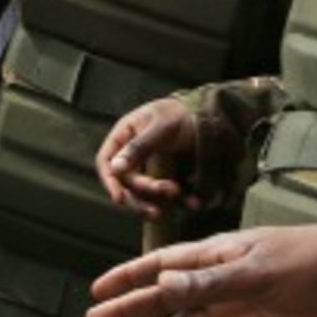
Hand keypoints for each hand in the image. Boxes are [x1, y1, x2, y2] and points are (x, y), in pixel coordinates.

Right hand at [85, 226, 316, 316]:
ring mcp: (238, 309)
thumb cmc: (306, 259)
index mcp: (216, 256)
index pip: (162, 266)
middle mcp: (220, 282)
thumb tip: (163, 284)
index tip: (98, 288)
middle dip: (131, 311)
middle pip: (167, 300)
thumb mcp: (256, 269)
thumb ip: (210, 281)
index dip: (129, 277)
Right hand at [96, 97, 199, 218]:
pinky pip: (170, 194)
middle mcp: (134, 155)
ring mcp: (150, 168)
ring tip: (180, 196)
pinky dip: (182, 200)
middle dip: (145, 192)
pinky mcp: (169, 177)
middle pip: (127, 182)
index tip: (120, 199)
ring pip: (146, 193)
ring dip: (161, 200)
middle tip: (168, 192)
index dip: (110, 182)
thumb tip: (115, 168)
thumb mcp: (160, 126)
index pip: (106, 161)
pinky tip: (195, 203)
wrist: (210, 116)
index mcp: (124, 136)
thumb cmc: (180, 113)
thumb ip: (138, 146)